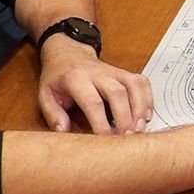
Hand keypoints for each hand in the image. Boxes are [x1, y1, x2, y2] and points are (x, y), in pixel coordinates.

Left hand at [37, 36, 152, 134]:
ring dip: (140, 108)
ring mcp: (114, 71)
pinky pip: (141, 82)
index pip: (92, 101)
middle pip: (118, 93)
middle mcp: (98, 73)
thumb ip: (53, 114)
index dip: (102, 123)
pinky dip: (148, 98)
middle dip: (125, 117)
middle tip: (127, 138)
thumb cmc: (58, 78)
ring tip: (140, 129)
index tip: (106, 140)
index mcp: (76, 79)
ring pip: (133, 85)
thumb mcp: (46, 94)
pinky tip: (146, 116)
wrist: (68, 54)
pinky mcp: (124, 72)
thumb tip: (63, 131)